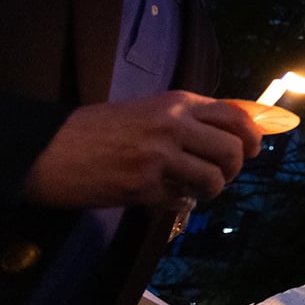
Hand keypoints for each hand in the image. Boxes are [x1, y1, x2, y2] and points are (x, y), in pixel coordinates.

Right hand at [23, 91, 261, 210]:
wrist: (52, 149)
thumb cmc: (101, 129)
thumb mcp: (151, 109)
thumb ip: (192, 118)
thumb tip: (242, 127)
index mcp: (177, 102)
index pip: (236, 116)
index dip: (253, 136)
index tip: (252, 149)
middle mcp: (173, 124)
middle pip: (233, 149)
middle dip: (234, 168)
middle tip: (221, 174)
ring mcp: (159, 156)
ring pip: (214, 178)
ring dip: (210, 189)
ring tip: (195, 189)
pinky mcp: (143, 186)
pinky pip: (183, 199)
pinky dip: (182, 202)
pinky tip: (168, 196)